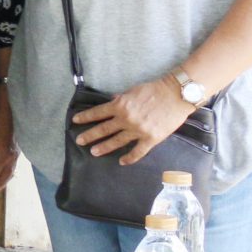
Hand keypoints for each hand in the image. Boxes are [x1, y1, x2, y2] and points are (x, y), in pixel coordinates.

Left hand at [72, 78, 196, 162]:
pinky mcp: (151, 139)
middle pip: (103, 129)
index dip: (85, 117)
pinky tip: (121, 161)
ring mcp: (138, 130)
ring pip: (116, 142)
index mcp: (120, 105)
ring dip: (104, 147)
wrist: (175, 95)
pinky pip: (137, 152)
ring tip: (93, 152)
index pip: (98, 113)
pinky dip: (129, 158)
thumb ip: (121, 98)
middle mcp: (126, 119)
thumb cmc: (154, 90)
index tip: (75, 121)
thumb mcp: (132, 91)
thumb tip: (111, 100)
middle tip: (79, 141)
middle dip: (89, 135)